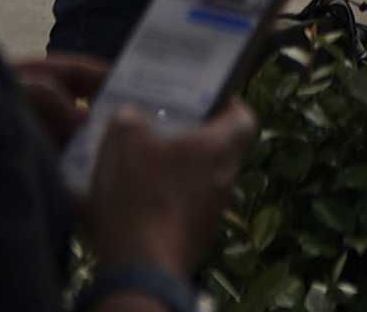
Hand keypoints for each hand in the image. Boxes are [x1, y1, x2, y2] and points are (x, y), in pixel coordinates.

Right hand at [13, 59, 257, 282]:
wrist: (140, 268)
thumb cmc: (141, 193)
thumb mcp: (125, 137)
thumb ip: (131, 118)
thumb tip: (134, 120)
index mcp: (220, 148)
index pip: (245, 118)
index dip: (227, 104)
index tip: (202, 98)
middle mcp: (223, 180)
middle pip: (214, 149)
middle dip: (185, 137)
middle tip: (154, 125)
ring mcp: (208, 214)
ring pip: (191, 180)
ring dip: (165, 170)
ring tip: (129, 162)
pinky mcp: (188, 239)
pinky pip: (173, 209)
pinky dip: (153, 201)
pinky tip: (120, 200)